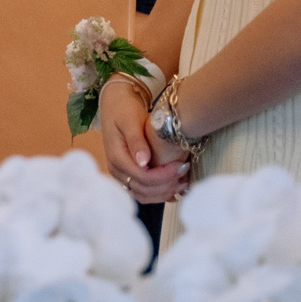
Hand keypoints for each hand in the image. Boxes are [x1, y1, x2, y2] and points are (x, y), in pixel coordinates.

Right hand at [99, 82, 191, 203]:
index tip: (180, 164)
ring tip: (183, 180)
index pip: (142, 177)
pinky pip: (143, 193)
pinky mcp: (128, 176)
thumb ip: (136, 140)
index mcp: (116, 157)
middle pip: (144, 190)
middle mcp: (117, 170)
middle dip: (167, 184)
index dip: (164, 176)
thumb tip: (143, 162)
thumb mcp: (130, 120)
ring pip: (144, 196)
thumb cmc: (124, 109)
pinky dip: (160, 193)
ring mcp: (121, 175)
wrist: (116, 105)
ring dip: (165, 192)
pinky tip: (175, 187)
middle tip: (185, 170)